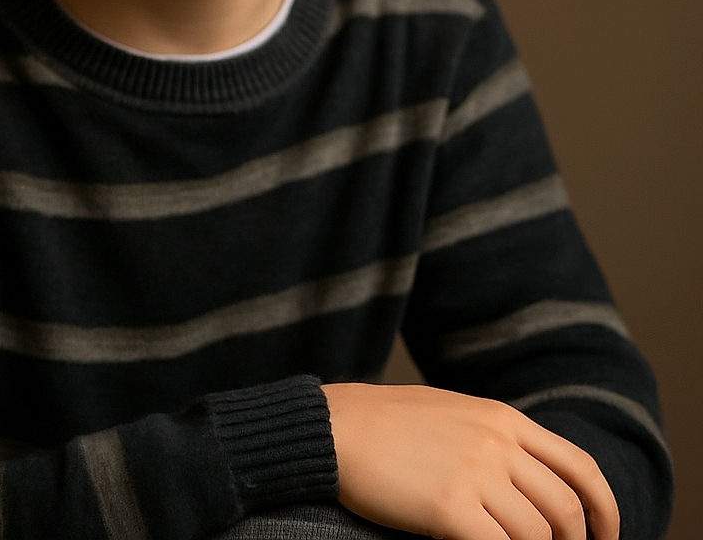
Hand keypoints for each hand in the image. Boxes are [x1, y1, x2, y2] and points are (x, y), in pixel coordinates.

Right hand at [321, 383, 618, 539]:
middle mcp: (496, 442)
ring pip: (536, 536)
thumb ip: (494, 436)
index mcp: (501, 417)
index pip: (579, 467)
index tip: (605, 538)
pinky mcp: (449, 508)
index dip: (604, 511)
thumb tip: (533, 478)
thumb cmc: (384, 423)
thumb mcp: (451, 412)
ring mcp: (474, 474)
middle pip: (565, 509)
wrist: (334, 427)